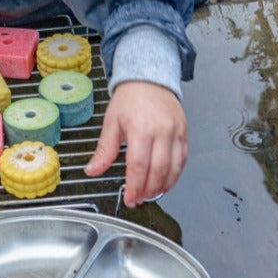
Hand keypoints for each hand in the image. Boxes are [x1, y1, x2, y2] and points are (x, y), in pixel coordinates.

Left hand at [83, 81, 187, 207]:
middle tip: (138, 198)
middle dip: (148, 190)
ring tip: (150, 193)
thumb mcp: (111, 122)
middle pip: (158, 171)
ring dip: (163, 186)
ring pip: (174, 168)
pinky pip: (183, 160)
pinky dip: (175, 175)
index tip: (129, 198)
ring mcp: (176, 132)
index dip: (134, 186)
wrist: (149, 79)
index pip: (138, 166)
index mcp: (140, 128)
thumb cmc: (129, 98)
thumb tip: (92, 170)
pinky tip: (165, 181)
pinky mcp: (184, 133)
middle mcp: (162, 131)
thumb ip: (104, 150)